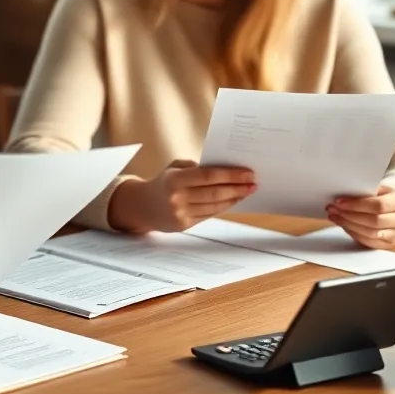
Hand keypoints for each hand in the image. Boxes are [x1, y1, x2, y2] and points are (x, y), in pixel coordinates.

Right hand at [108, 159, 255, 233]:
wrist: (141, 206)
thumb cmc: (163, 182)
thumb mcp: (174, 168)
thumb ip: (196, 168)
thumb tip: (226, 172)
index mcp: (174, 179)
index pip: (208, 176)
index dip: (230, 175)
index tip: (248, 173)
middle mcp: (177, 198)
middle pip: (215, 193)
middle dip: (237, 188)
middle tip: (253, 183)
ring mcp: (180, 214)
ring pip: (214, 206)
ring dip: (234, 199)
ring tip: (246, 192)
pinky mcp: (183, 225)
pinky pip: (209, 215)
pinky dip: (223, 207)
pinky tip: (232, 201)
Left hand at [327, 186, 394, 248]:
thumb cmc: (388, 199)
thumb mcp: (381, 190)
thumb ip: (366, 191)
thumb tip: (343, 194)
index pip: (378, 205)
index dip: (357, 204)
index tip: (339, 201)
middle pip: (373, 221)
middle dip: (349, 215)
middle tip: (332, 208)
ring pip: (369, 233)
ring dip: (348, 225)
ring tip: (334, 216)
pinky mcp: (388, 244)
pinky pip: (368, 241)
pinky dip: (353, 233)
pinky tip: (343, 225)